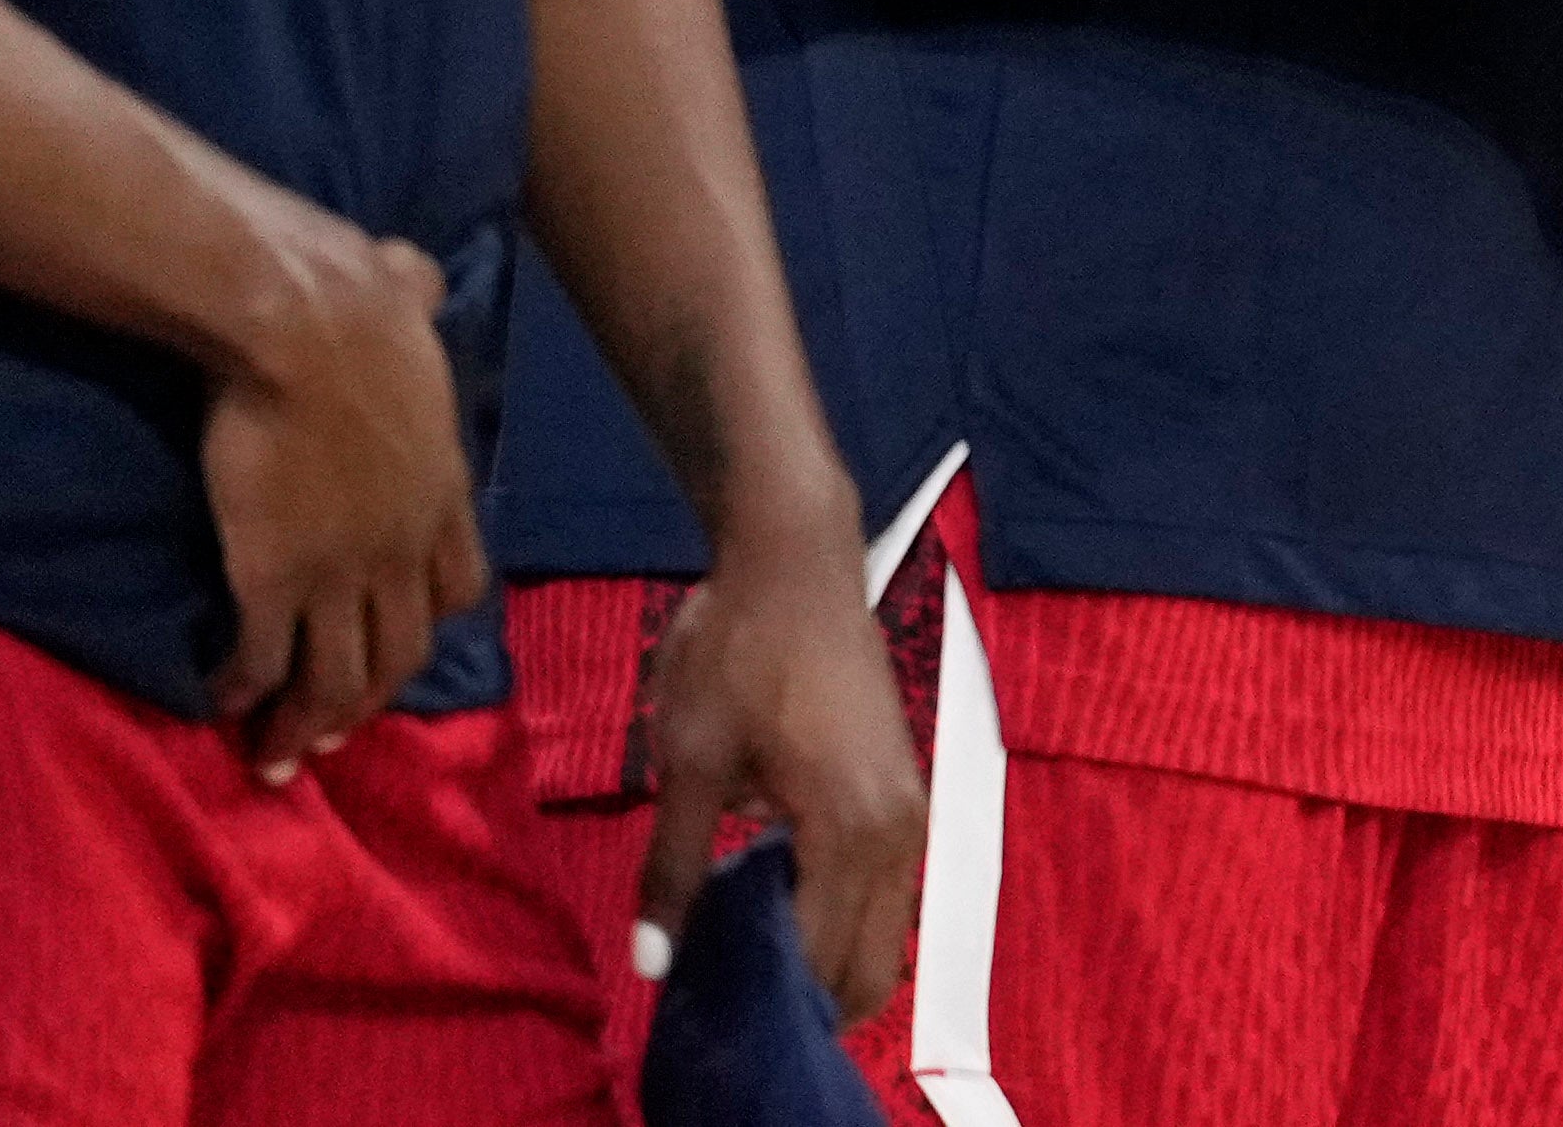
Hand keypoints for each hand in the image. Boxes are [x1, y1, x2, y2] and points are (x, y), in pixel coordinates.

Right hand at [200, 218, 481, 775]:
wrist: (305, 327)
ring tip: (278, 755)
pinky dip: (244, 691)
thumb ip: (416, 300)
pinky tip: (220, 702)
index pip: (459, 584)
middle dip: (367, 700)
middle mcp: (404, 545)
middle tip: (335, 732)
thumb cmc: (355, 304)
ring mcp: (343, 570)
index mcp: (443, 488)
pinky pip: (264, 659)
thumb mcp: (408, 305)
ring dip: (307, 724)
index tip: (402, 642)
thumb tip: (413, 275)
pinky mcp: (275, 579)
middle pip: (401, 652)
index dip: (429, 620)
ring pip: (337, 678)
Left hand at [632, 531, 926, 1019]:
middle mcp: (900, 833)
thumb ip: (672, 866)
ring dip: (823, 961)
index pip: (816, 956)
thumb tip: (651, 964)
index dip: (758, 993)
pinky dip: (838, 920)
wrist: (798, 560)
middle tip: (722, 987)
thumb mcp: (689, 757)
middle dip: (800, 996)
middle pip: (866, 967)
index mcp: (851, 827)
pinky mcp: (905, 797)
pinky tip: (771, 899)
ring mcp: (911, 815)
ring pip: (882, 937)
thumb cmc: (739, 650)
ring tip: (741, 950)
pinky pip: (883, 897)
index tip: (699, 1002)